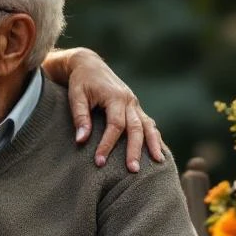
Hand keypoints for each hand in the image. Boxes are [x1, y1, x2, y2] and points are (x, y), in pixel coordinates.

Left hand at [43, 47, 164, 171]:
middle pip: (136, 128)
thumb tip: (81, 141)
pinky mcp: (135, 107)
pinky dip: (155, 137)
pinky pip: (149, 123)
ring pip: (148, 126)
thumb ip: (80, 117)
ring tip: (158, 162)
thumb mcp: (76, 96)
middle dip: (135, 150)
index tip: (99, 162)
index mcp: (115, 97)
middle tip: (133, 170)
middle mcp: (129, 100)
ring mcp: (135, 104)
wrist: (89, 64)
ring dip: (153, 144)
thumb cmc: (80, 82)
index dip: (108, 144)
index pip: (115, 125)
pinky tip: (159, 151)